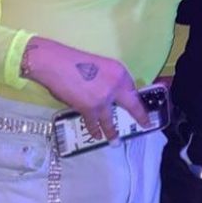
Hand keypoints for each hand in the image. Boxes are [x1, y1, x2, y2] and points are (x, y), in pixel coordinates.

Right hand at [24, 37, 150, 140]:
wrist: (56, 64)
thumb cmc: (74, 61)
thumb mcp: (100, 65)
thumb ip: (108, 80)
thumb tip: (110, 95)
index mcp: (120, 72)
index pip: (132, 89)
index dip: (135, 99)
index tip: (140, 106)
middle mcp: (116, 86)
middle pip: (132, 105)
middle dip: (140, 117)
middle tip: (146, 125)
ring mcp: (104, 100)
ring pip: (110, 120)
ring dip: (112, 133)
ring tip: (116, 142)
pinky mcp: (90, 109)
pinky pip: (94, 124)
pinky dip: (94, 130)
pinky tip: (96, 136)